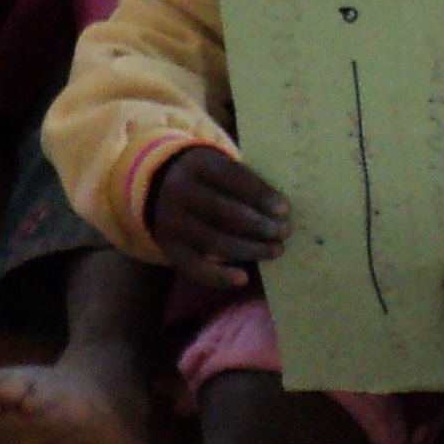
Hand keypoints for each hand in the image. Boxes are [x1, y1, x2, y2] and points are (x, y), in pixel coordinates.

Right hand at [148, 143, 288, 284]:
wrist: (159, 188)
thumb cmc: (208, 179)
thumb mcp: (220, 166)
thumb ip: (245, 182)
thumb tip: (280, 212)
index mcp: (197, 165)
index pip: (232, 177)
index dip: (259, 194)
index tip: (284, 209)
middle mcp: (179, 191)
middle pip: (223, 210)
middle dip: (259, 224)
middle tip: (284, 232)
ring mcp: (171, 221)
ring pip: (213, 240)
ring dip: (249, 249)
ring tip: (275, 250)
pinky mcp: (169, 248)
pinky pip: (195, 267)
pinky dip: (220, 276)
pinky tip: (244, 278)